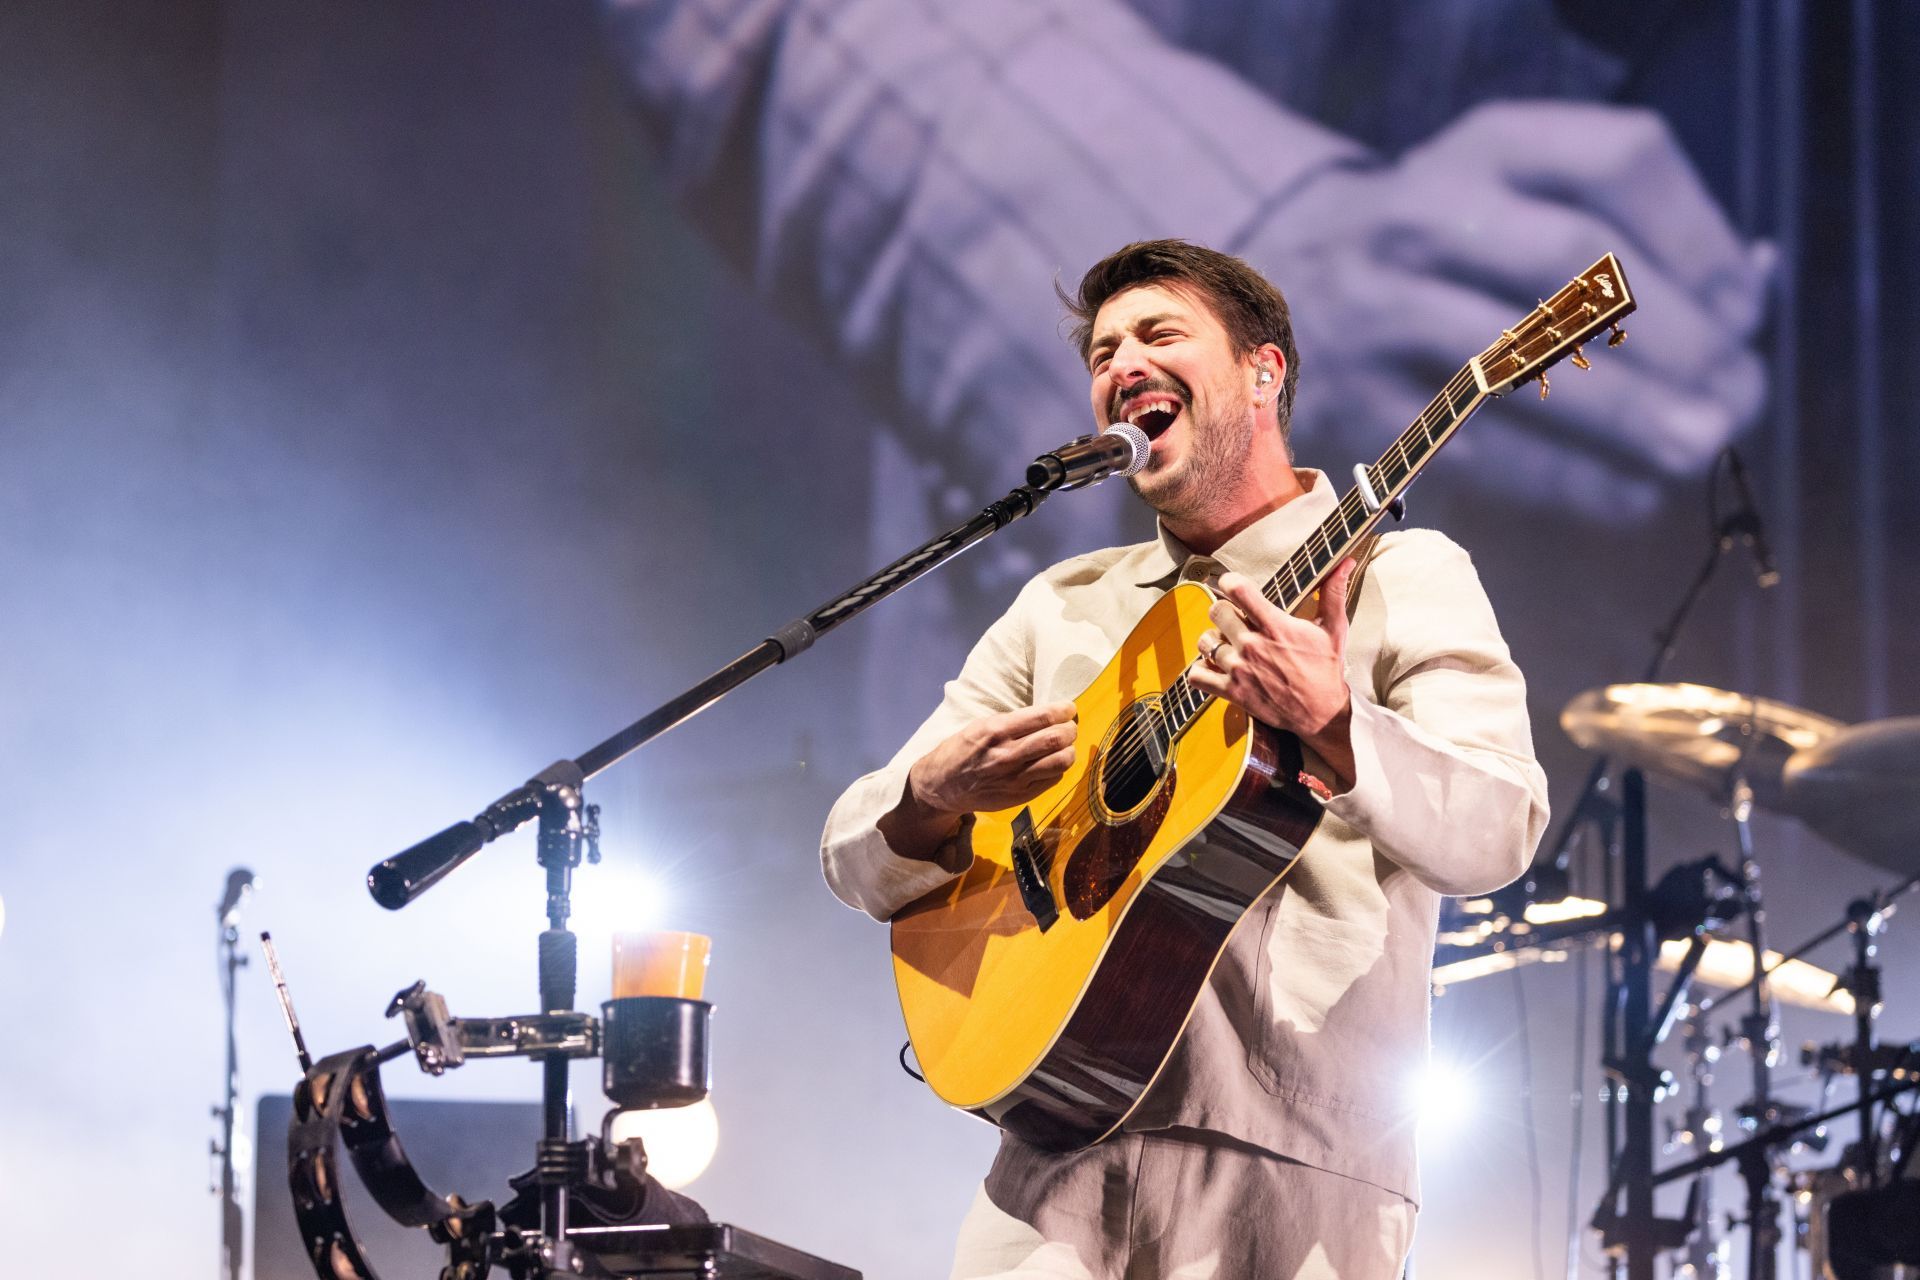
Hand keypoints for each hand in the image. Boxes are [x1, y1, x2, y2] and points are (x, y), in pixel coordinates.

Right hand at [880, 703, 1078, 859]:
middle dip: (1070, 729)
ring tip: (1064, 746)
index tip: (1068, 708)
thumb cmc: (963, 751)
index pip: (1042, 717)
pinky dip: (1057, 768)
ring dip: (1069, 750)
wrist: (943, 786)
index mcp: (996, 731)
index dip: (1063, 711)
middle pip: (1056, 739)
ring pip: (1061, 761)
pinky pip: (1053, 779)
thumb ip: (1013, 722)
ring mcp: (1016, 778)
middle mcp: (1008, 754)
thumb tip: (1046, 716)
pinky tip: (1049, 763)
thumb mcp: (981, 726)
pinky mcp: (1021, 796)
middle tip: (1069, 727)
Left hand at [1189, 566, 1356, 782]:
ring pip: (1205, 641)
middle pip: (1216, 611)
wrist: (1321, 712)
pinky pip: (1197, 675)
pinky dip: (1201, 670)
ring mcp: (1240, 670)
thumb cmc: (1326, 668)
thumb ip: (1334, 592)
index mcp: (1276, 626)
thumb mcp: (1334, 628)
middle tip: (1234, 619)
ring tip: (1227, 644)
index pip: (1238, 590)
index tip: (1232, 585)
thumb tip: (1346, 562)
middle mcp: (1253, 646)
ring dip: (1213, 640)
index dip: (1229, 582)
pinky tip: (1215, 666)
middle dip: (1224, 612)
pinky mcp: (1232, 692)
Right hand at [1266, 101, 1771, 519]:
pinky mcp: (1359, 392)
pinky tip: (1630, 494)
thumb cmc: (1456, 246)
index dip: (1696, 242)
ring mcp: (1381, 302)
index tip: (1742, 315)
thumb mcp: (1525, 196)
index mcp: (1489, 148)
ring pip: (1517, 358)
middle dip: (1674, 337)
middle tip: (1736, 399)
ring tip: (1695, 447)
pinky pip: (1475, 444)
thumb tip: (1749, 295)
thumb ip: (1632, 234)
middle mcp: (1427, 212)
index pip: (1616, 165)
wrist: (1293, 270)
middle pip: (1571, 262)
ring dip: (1623, 411)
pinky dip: (1564, 476)